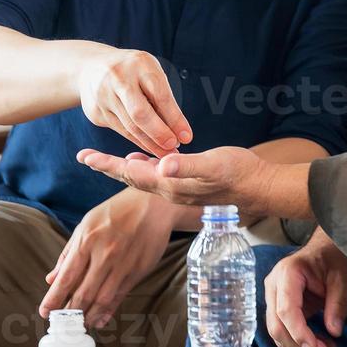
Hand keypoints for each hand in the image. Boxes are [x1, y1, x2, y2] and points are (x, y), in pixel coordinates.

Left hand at [38, 188, 176, 328]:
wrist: (153, 204)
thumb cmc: (116, 212)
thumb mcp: (86, 224)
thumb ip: (68, 253)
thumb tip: (52, 278)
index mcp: (87, 240)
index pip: (66, 277)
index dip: (54, 298)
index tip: (45, 312)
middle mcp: (104, 254)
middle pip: (83, 293)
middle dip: (69, 313)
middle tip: (61, 324)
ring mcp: (123, 264)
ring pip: (102, 299)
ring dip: (88, 316)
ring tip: (79, 325)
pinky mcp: (138, 271)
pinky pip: (120, 296)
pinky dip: (108, 311)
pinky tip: (100, 319)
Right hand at [75, 47, 192, 156]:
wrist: (91, 67)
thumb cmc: (132, 72)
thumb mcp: (149, 73)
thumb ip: (163, 99)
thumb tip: (180, 132)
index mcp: (140, 63)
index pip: (160, 95)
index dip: (175, 119)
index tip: (187, 137)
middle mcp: (119, 78)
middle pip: (140, 113)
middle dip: (159, 134)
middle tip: (174, 148)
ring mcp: (104, 95)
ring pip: (130, 126)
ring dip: (150, 143)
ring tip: (166, 153)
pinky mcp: (96, 111)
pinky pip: (121, 130)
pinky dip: (137, 141)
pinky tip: (149, 147)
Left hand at [76, 145, 275, 218]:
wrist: (262, 188)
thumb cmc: (240, 173)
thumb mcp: (214, 165)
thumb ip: (187, 166)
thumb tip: (162, 166)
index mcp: (171, 185)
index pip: (131, 173)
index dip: (107, 164)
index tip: (84, 156)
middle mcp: (171, 190)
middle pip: (131, 178)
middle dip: (107, 167)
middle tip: (86, 157)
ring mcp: (180, 189)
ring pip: (144, 178)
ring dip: (124, 168)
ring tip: (108, 160)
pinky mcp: (190, 185)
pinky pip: (159, 177)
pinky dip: (146, 167)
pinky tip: (146, 160)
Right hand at [265, 231, 346, 346]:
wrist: (325, 249)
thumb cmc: (332, 259)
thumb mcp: (342, 279)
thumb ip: (338, 305)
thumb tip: (334, 331)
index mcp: (288, 273)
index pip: (286, 310)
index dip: (299, 333)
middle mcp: (274, 284)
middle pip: (276, 325)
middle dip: (299, 344)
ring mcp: (273, 295)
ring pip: (276, 331)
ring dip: (298, 346)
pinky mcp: (278, 304)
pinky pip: (282, 328)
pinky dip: (297, 340)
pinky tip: (317, 342)